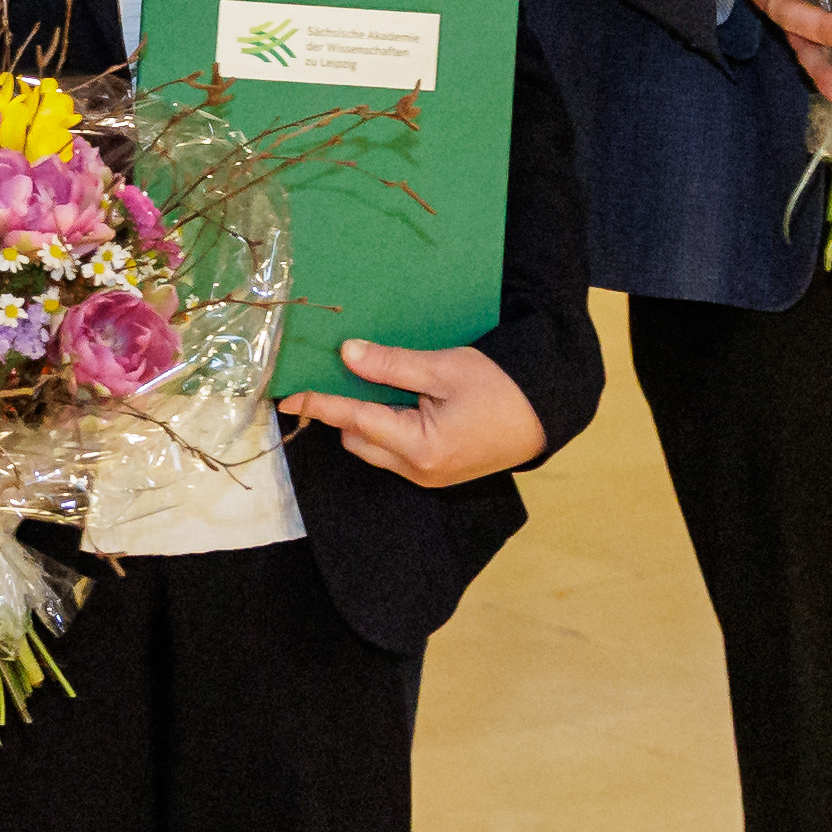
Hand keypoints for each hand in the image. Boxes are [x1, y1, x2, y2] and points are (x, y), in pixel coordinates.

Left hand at [302, 341, 552, 486]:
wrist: (545, 413)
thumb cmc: (500, 386)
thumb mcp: (444, 367)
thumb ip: (391, 365)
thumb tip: (346, 354)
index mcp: (421, 446)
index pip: (355, 422)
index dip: (319, 406)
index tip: (286, 398)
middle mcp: (420, 470)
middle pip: (359, 441)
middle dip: (345, 412)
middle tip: (339, 375)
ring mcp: (429, 477)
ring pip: (374, 450)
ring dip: (366, 422)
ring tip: (374, 386)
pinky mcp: (437, 474)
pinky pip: (394, 454)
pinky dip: (385, 430)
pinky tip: (395, 403)